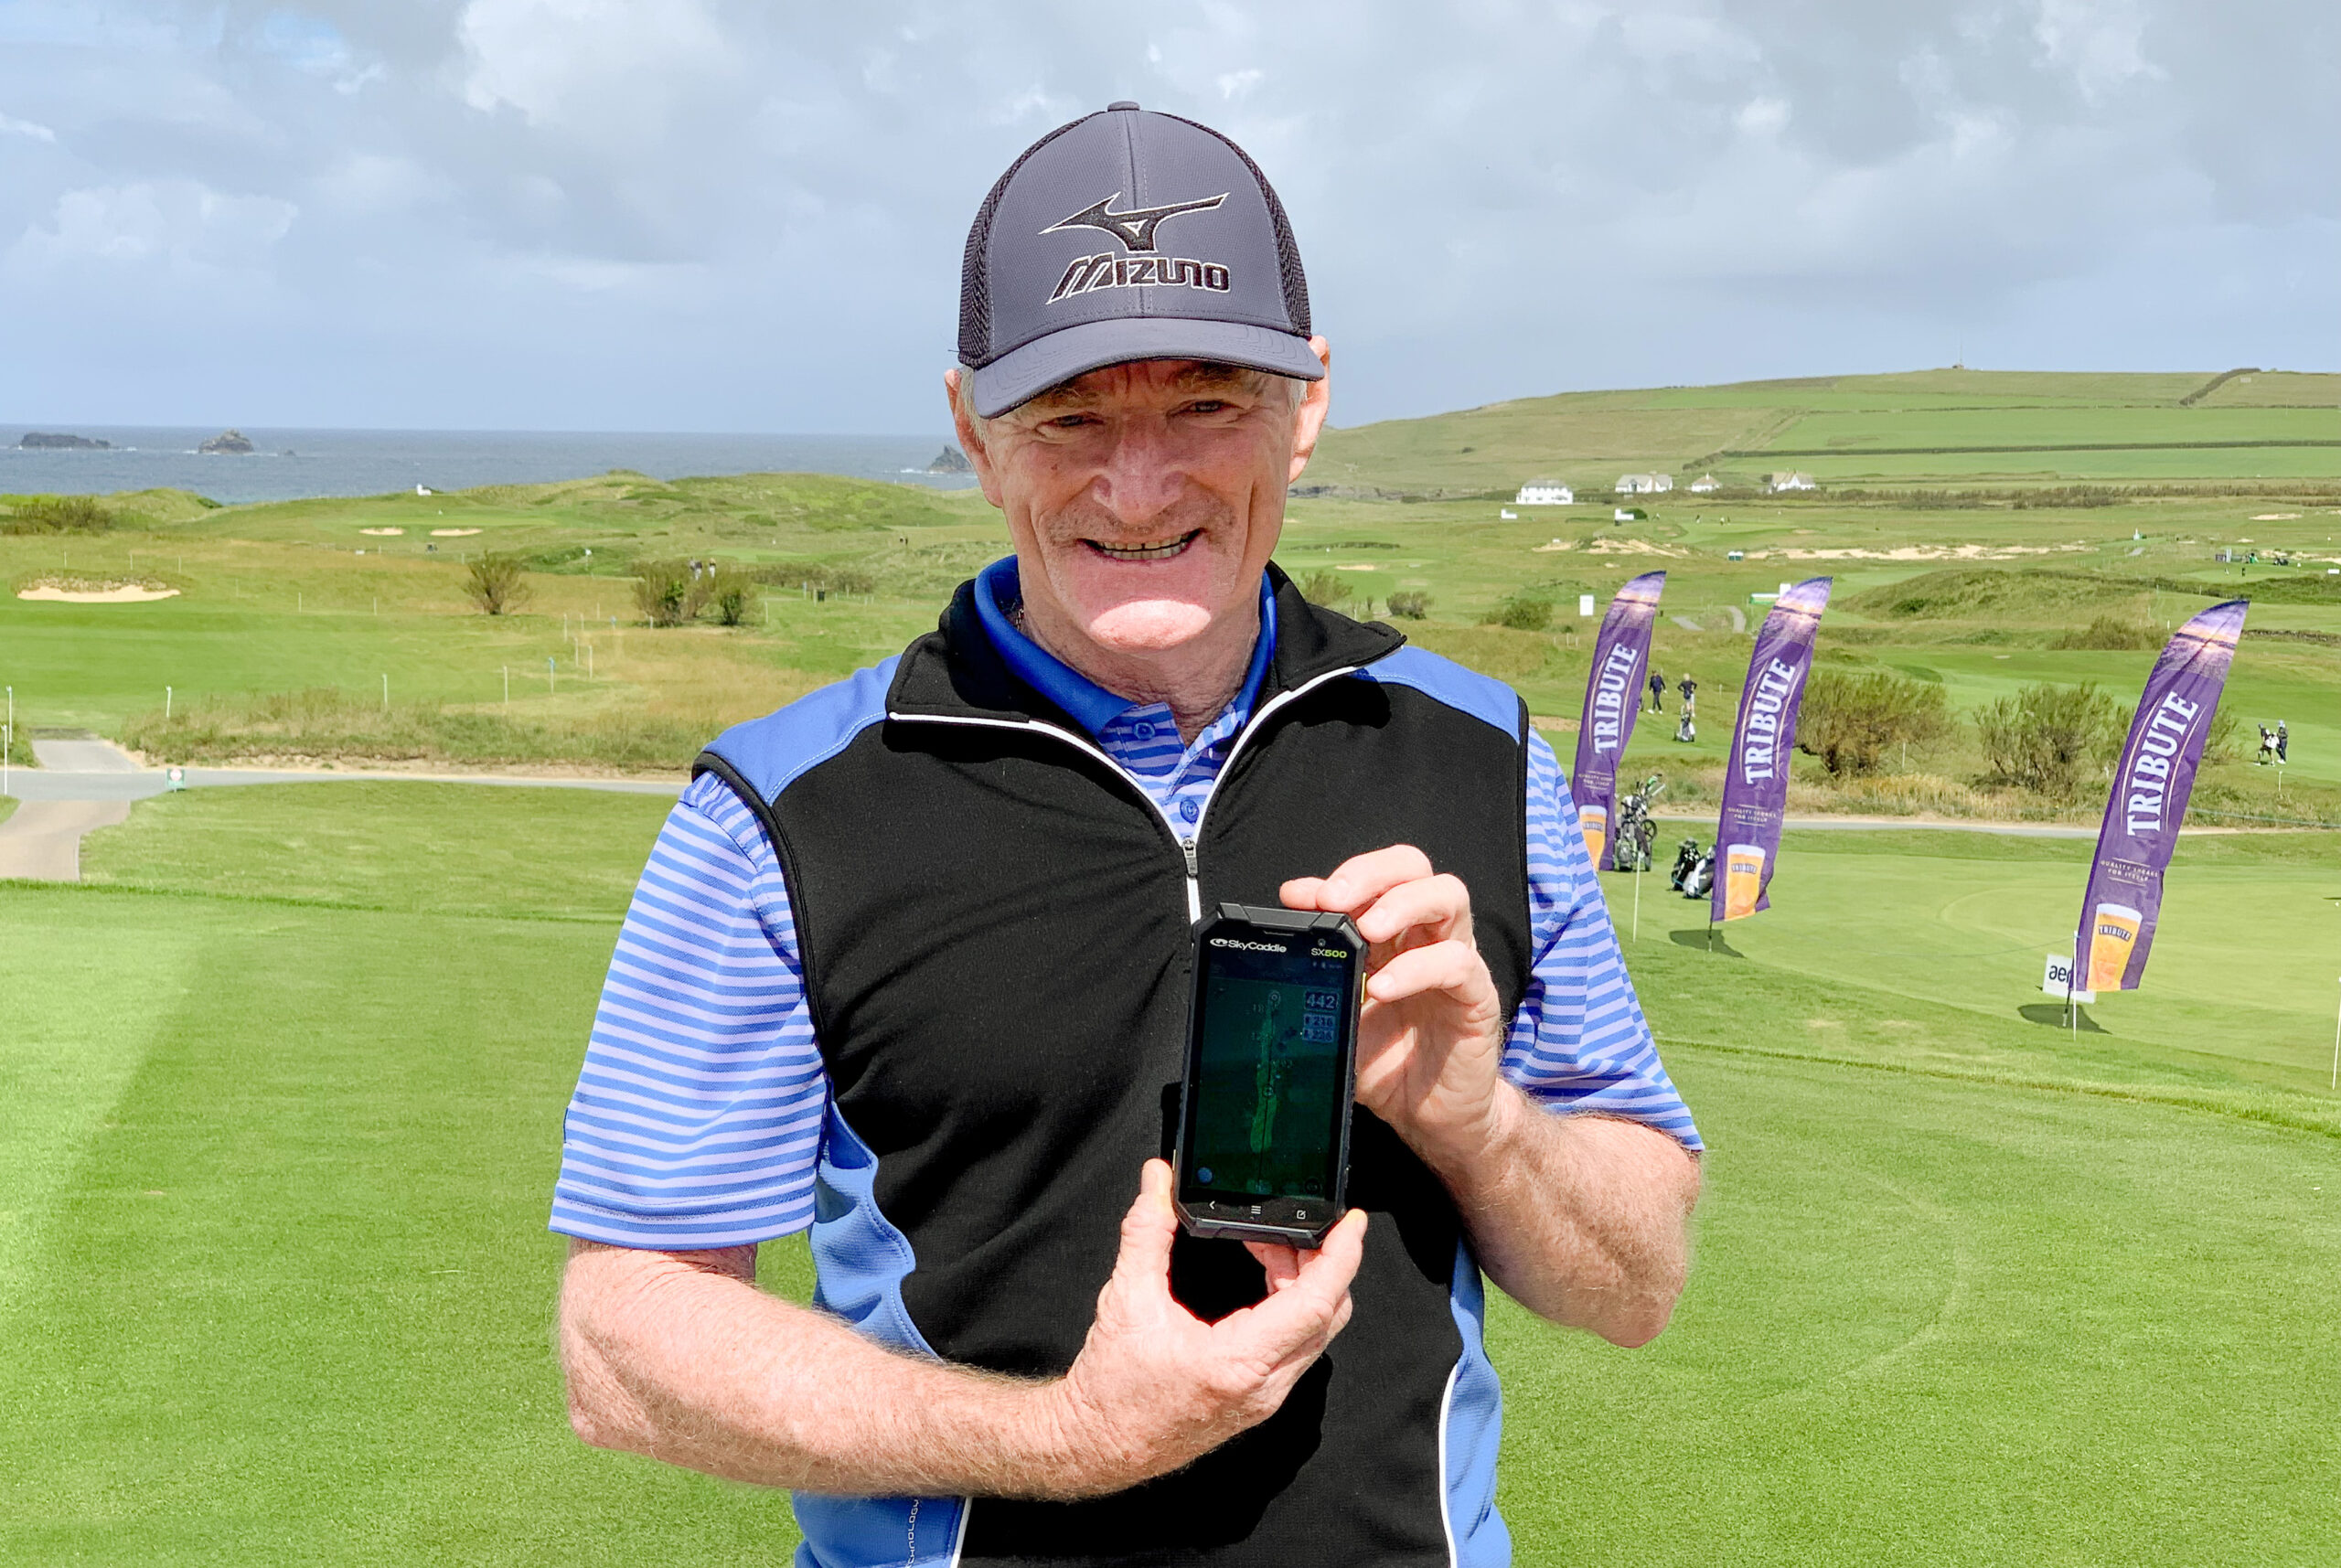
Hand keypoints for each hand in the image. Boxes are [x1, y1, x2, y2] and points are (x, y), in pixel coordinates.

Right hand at [1047, 1160, 1365, 1493]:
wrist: (1099, 1443)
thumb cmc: (1111, 1388)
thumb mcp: (1126, 1298)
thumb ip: (1146, 1232)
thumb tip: (1157, 1182)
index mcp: (1237, 1362)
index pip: (1315, 1303)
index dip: (1341, 1257)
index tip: (1352, 1222)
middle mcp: (1263, 1385)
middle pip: (1328, 1315)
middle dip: (1322, 1261)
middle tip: (1297, 1224)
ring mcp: (1265, 1396)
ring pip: (1317, 1333)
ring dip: (1306, 1283)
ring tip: (1269, 1247)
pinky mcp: (1259, 1398)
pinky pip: (1299, 1347)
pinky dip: (1293, 1307)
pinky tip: (1264, 1282)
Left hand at [1281, 846, 1511, 1169]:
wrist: (1427, 1117)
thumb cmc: (1386, 1062)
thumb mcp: (1338, 1015)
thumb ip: (1319, 974)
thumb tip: (1281, 943)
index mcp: (1392, 935)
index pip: (1376, 878)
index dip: (1339, 877)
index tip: (1298, 896)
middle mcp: (1426, 937)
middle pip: (1414, 868)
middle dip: (1371, 873)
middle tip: (1334, 899)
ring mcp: (1456, 962)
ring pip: (1448, 896)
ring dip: (1401, 903)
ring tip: (1365, 929)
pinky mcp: (1477, 997)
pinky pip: (1458, 964)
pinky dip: (1417, 968)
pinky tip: (1383, 987)